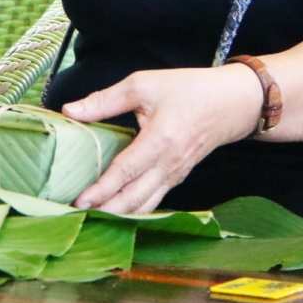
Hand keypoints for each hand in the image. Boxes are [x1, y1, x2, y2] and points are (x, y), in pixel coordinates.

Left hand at [62, 63, 263, 212]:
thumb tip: (70, 110)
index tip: (79, 202)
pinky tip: (115, 209)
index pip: (125, 172)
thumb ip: (105, 100)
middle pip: (134, 198)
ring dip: (118, 214)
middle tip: (76, 217)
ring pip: (144, 205)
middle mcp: (169, 164)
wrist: (232, 103)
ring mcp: (176, 175)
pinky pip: (154, 200)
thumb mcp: (144, 84)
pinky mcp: (178, 177)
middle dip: (105, 211)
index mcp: (160, 139)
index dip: (101, 189)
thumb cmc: (188, 89)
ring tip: (91, 218)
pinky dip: (134, 209)